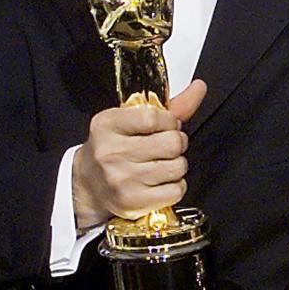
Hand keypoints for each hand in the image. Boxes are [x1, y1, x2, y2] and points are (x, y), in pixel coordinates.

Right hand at [72, 80, 206, 228]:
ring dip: (177, 164)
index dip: (170, 121)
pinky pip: (177, 190)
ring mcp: (121, 180)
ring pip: (178, 167)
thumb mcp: (131, 120)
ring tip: (163, 163)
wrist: (88, 184)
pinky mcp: (133, 202)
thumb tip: (199, 87)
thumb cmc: (114, 147)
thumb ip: (169, 106)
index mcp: (107, 125)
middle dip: (177, 142)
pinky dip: (176, 185)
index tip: (167, 125)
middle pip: (172, 143)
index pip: (153, 117)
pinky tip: (161, 181)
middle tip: (167, 146)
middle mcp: (110, 153)